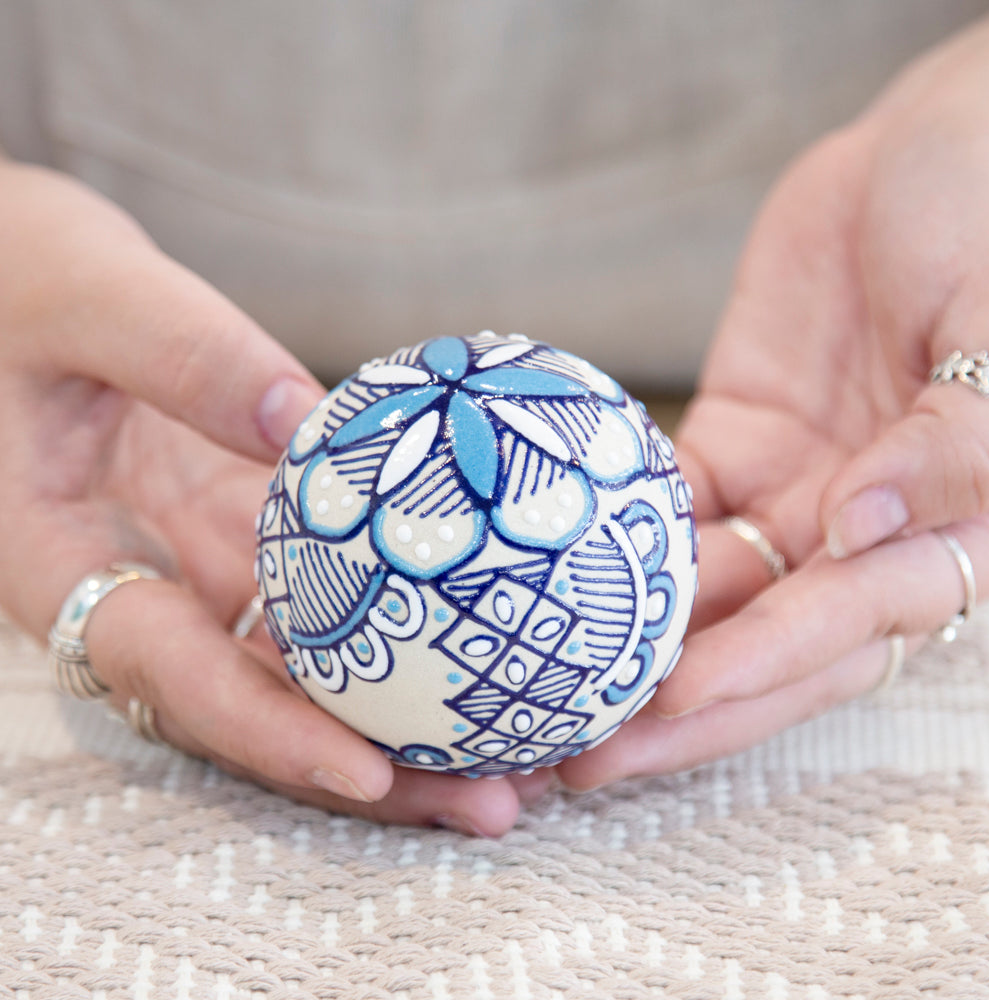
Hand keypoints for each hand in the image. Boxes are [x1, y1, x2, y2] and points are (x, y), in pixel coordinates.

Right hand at [0, 157, 545, 832]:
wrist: (16, 279)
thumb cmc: (16, 279)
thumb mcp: (86, 290)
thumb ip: (177, 348)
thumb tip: (301, 417)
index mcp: (65, 562)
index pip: (169, 672)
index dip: (265, 734)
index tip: (365, 773)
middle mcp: (142, 586)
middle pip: (259, 705)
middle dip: (370, 769)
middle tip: (493, 800)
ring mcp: (200, 565)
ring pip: (304, 666)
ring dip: (406, 715)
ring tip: (522, 747)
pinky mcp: (248, 532)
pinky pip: (328, 591)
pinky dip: (401, 619)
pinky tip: (486, 629)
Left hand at [558, 11, 988, 788]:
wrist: (932, 147)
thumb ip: (954, 440)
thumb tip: (860, 527)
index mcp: (945, 530)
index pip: (845, 630)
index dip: (758, 670)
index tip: (665, 702)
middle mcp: (863, 532)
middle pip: (763, 646)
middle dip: (675, 708)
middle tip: (576, 754)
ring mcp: (795, 493)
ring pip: (704, 591)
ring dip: (628, 642)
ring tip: (538, 686)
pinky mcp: (737, 447)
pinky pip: (666, 506)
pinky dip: (613, 541)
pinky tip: (540, 574)